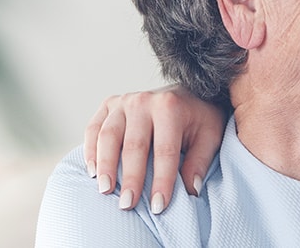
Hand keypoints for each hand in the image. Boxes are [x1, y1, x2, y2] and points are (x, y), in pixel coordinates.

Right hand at [83, 84, 226, 211]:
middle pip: (134, 146)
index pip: (165, 151)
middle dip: (131, 178)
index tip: (158, 206)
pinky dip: (90, 150)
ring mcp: (123, 102)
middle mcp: (144, 102)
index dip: (162, 180)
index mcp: (170, 108)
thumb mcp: (209, 136)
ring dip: (105, 166)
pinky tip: (93, 172)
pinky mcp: (109, 104)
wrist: (186, 93)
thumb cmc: (198, 119)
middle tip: (127, 205)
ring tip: (105, 191)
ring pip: (108, 136)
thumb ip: (199, 161)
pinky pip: (93, 128)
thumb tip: (191, 190)